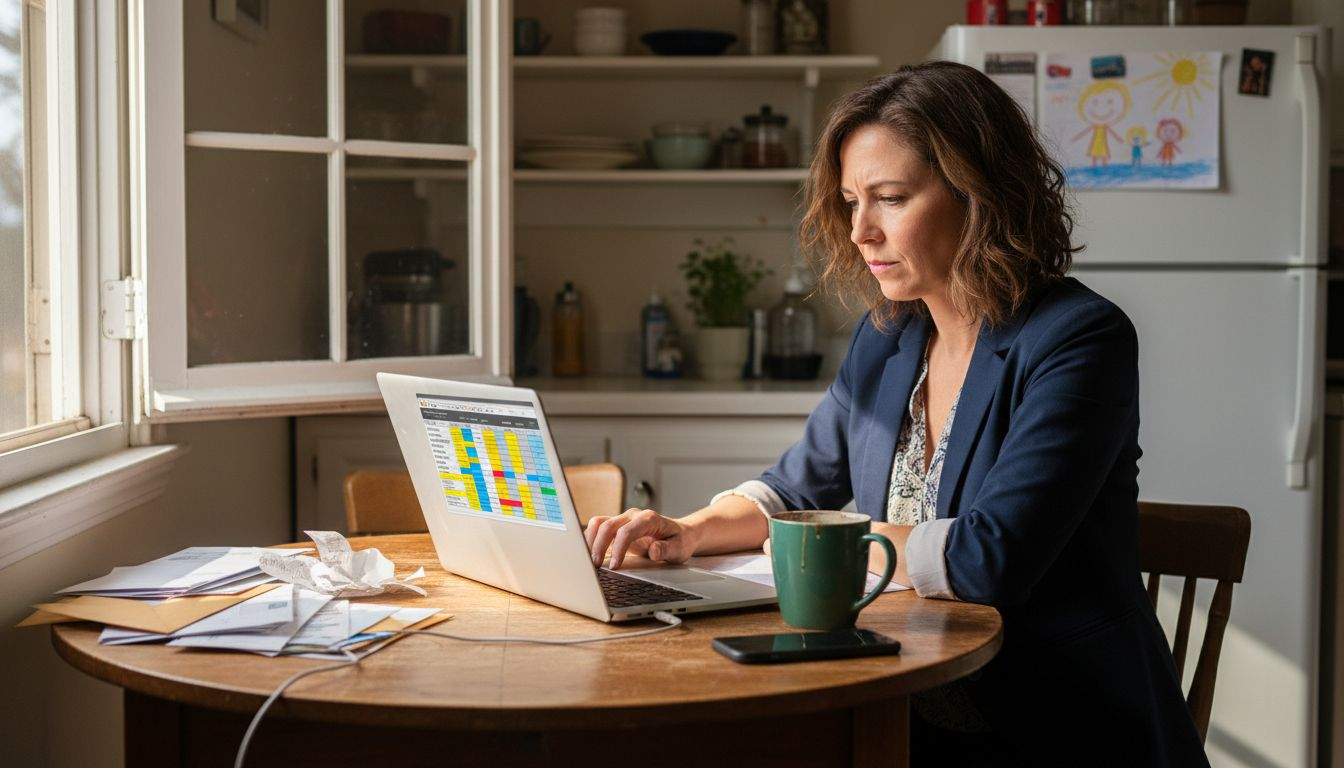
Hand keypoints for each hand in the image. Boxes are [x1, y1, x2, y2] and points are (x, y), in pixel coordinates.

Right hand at [584, 508, 699, 569]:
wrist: (680, 534)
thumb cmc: (679, 541)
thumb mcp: (680, 549)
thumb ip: (667, 549)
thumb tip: (653, 550)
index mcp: (649, 519)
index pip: (626, 531)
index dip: (618, 549)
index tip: (615, 566)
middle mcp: (633, 516)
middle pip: (608, 525)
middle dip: (599, 546)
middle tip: (596, 566)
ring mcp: (623, 519)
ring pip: (599, 523)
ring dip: (591, 541)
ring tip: (588, 560)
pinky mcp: (617, 525)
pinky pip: (598, 527)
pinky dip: (591, 538)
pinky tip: (589, 553)